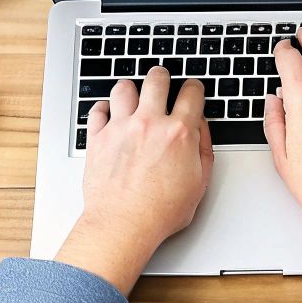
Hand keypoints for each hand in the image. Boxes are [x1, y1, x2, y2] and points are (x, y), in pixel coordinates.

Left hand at [55, 67, 212, 292]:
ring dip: (131, 89)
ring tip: (133, 98)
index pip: (191, 92)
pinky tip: (109, 115)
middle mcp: (150, 123)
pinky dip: (104, 108)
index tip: (192, 90)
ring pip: (124, 87)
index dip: (194, 88)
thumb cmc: (159, 212)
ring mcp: (121, 127)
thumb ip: (203, 150)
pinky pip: (97, 109)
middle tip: (161, 82)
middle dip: (162, 77)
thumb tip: (201, 128)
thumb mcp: (199, 184)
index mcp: (179, 133)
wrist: (123, 226)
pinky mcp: (98, 137)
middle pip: (157, 79)